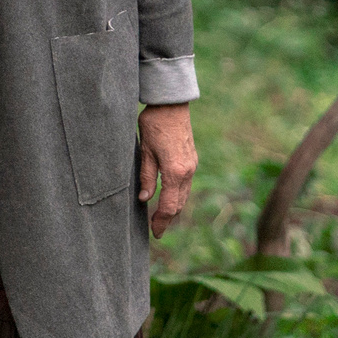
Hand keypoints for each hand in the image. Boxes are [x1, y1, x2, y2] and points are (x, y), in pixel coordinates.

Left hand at [136, 103, 195, 237]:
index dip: (161, 221)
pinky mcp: (192, 159)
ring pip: (184, 195)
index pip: (170, 206)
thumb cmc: (154, 124)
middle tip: (156, 230)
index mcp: (175, 172)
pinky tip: (169, 198)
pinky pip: (186, 185)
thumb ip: (146, 176)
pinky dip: (178, 196)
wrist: (171, 104)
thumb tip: (144, 199)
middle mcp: (188, 171)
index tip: (153, 233)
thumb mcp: (145, 151)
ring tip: (161, 218)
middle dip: (168, 219)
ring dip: (174, 208)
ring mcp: (192, 165)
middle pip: (180, 204)